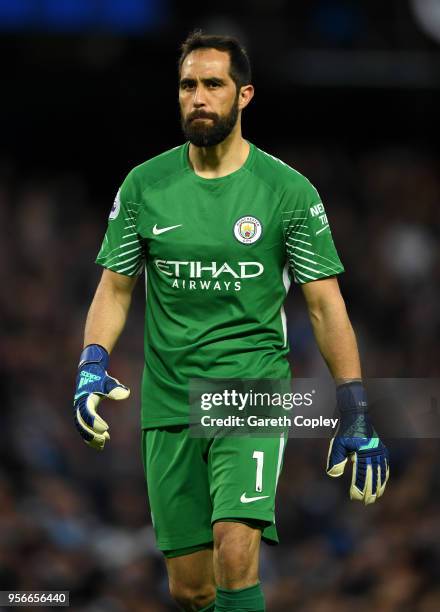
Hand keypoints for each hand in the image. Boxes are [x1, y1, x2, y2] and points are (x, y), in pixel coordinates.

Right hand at [73, 344, 129, 449]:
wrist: (90, 372)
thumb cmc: (101, 378)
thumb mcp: (108, 381)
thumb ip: (115, 388)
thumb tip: (125, 394)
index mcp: (84, 398)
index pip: (88, 413)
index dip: (95, 422)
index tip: (106, 429)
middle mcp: (79, 406)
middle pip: (81, 423)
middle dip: (91, 433)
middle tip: (104, 441)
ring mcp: (78, 410)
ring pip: (81, 428)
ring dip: (90, 437)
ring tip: (102, 445)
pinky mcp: (82, 414)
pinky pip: (84, 427)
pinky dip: (91, 435)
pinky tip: (103, 441)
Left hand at [326, 381, 388, 503]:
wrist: (356, 414)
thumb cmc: (344, 430)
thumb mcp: (337, 443)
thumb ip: (335, 460)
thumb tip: (334, 475)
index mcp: (362, 451)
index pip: (361, 474)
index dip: (358, 487)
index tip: (354, 496)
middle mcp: (373, 451)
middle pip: (372, 475)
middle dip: (370, 490)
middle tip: (367, 502)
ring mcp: (379, 449)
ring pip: (380, 471)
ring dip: (379, 485)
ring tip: (376, 496)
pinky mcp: (381, 447)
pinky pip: (384, 464)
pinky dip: (384, 475)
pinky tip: (383, 482)